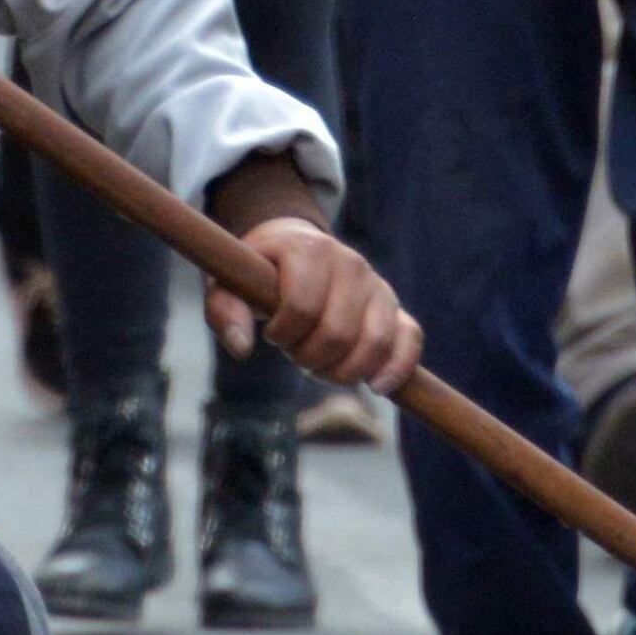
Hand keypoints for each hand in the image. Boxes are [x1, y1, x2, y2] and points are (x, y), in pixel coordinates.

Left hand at [211, 218, 424, 392]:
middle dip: (309, 357)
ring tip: (321, 364)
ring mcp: (377, 285)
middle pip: (337, 333)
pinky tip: (376, 386)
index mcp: (310, 248)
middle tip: (295, 351)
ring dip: (343, 371)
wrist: (294, 249)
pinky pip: (410, 339)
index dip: (283, 333)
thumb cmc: (259, 273)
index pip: (302, 307)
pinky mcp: (394, 308)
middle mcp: (351, 262)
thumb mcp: (228, 283)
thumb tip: (241, 348)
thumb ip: (225, 311)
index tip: (272, 333)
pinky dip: (397, 367)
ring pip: (374, 342)